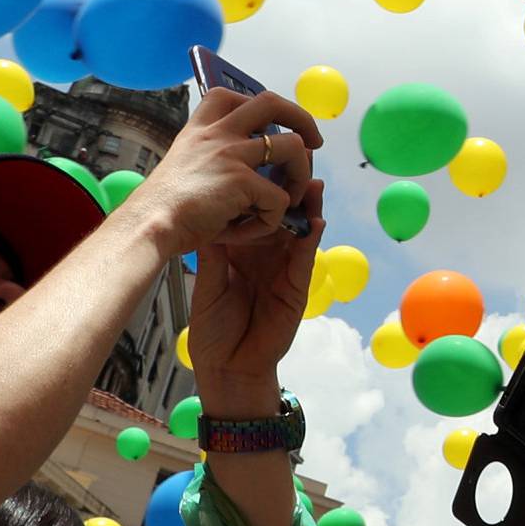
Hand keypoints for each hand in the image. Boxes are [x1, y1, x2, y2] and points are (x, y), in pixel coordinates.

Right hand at [137, 88, 320, 257]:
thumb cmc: (164, 209)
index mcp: (200, 130)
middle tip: (314, 143)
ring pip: (293, 147)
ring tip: (291, 198)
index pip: (230, 96)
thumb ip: (211, 158)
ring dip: (301, 175)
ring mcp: (232, 153)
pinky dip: (274, 219)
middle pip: (271, 102)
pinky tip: (254, 231)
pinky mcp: (242, 180)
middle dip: (302, 118)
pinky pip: (280, 197)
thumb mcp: (184, 168)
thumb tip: (248, 168)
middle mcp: (218, 134)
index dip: (259, 105)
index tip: (271, 124)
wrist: (149, 226)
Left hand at [188, 179, 324, 396]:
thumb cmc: (213, 329)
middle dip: (291, 187)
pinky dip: (313, 238)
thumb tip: (209, 213)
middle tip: (294, 159)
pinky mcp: (297, 287)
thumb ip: (214, 251)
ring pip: (301, 230)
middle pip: (284, 213)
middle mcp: (267, 254)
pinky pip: (307, 258)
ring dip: (308, 207)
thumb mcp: (208, 281)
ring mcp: (285, 268)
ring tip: (312, 181)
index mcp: (244, 250)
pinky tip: (316, 219)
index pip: (256, 211)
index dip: (260, 186)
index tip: (260, 159)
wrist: (227, 366)